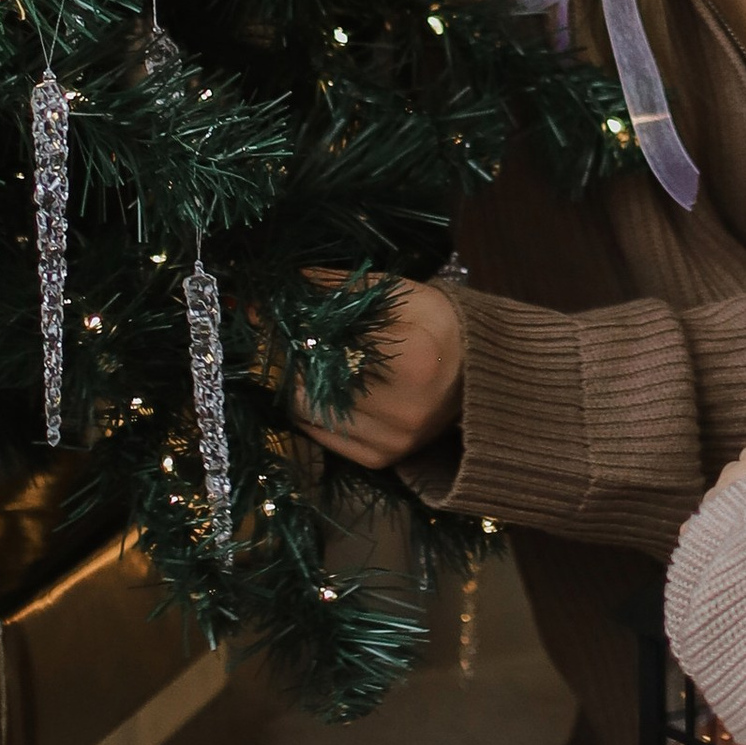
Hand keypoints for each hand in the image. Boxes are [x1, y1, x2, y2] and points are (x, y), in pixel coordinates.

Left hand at [295, 277, 466, 466]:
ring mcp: (390, 442)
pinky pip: (320, 435)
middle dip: (287, 355)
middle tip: (277, 334)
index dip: (291, 324)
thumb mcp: (398, 294)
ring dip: (294, 382)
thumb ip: (339, 288)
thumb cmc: (439, 325)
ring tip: (298, 359)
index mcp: (411, 362)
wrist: (478, 375)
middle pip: (310, 381)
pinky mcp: (380, 460)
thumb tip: (283, 284)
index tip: (267, 310)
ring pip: (308, 412)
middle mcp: (400, 412)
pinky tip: (317, 387)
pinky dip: (308, 409)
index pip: (326, 344)